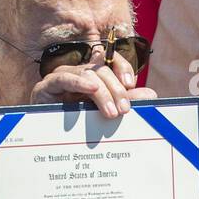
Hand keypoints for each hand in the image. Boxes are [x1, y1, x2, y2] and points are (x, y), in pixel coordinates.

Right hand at [29, 43, 154, 116]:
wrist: (47, 138)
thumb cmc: (78, 123)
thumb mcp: (105, 111)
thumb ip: (126, 102)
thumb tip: (151, 95)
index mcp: (94, 75)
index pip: (110, 61)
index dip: (123, 68)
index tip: (131, 85)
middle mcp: (79, 71)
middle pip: (102, 70)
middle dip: (116, 89)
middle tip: (124, 110)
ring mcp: (63, 76)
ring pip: (88, 75)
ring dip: (102, 93)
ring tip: (111, 113)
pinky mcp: (47, 86)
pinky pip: (64, 78)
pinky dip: (79, 82)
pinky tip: (91, 88)